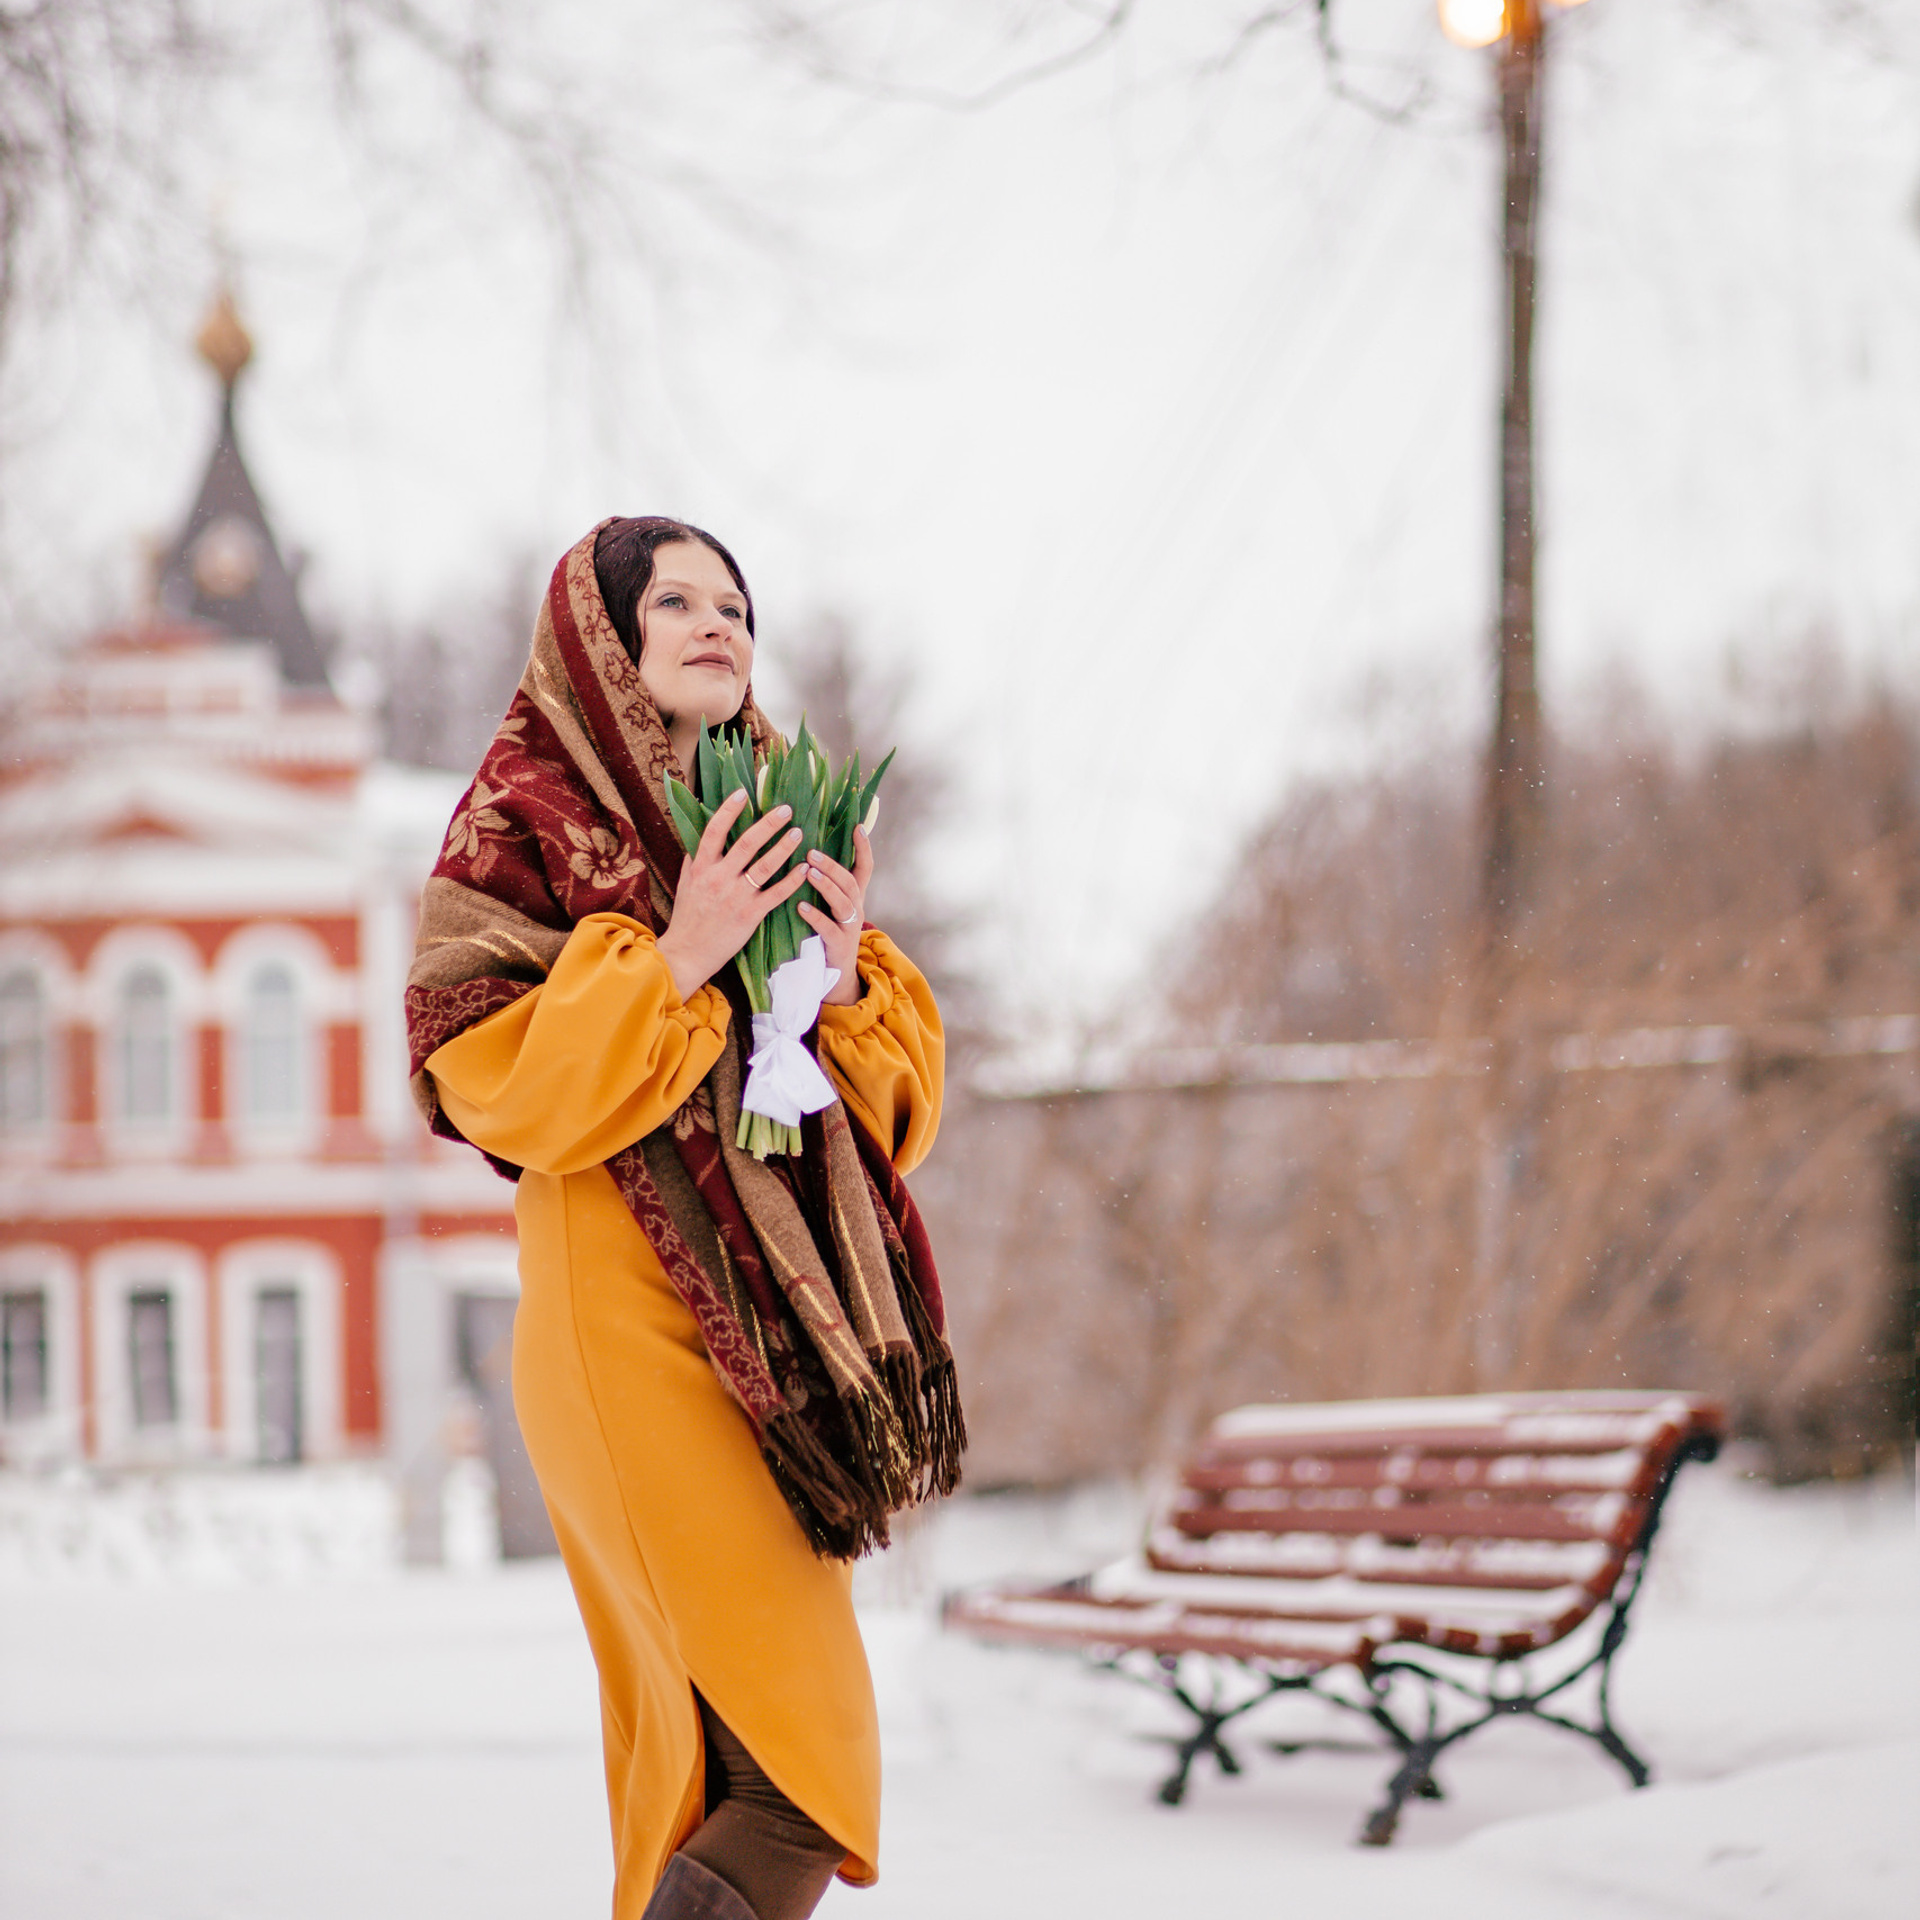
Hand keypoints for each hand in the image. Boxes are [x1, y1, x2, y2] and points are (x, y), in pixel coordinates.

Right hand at [655, 792, 807, 1001]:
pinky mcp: (750, 914)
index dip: (728, 810)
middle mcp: (719, 878)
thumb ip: (692, 862)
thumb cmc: (687, 918)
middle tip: (786, 809)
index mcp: (701, 867)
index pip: (714, 831)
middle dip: (768, 824)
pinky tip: (805, 868)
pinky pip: (776, 894)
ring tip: (799, 832)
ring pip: (765, 866)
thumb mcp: (684, 885)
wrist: (688, 952)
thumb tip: (696, 843)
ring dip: (784, 847)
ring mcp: (736, 896)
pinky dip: (792, 880)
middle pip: (747, 843)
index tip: (743, 793)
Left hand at [799, 826, 873, 1007]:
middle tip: (812, 852)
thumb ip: (825, 884)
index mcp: (855, 897)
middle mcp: (856, 909)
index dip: (864, 847)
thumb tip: (808, 854)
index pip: (865, 868)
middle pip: (851, 882)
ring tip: (809, 873)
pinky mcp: (839, 946)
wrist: (835, 975)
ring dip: (827, 886)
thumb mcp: (830, 907)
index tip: (857, 826)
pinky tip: (801, 906)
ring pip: (844, 903)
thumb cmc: (827, 933)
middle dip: (833, 866)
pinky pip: (828, 928)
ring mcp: (849, 928)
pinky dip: (815, 916)